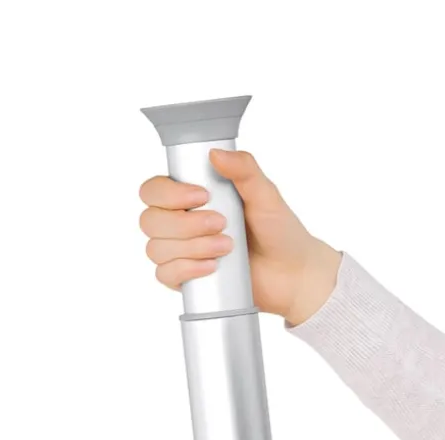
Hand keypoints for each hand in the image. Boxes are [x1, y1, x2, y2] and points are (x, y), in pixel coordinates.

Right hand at [139, 149, 341, 326]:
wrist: (294, 274)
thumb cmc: (280, 232)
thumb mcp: (267, 195)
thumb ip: (245, 169)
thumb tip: (216, 153)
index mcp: (191, 197)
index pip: (153, 190)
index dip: (168, 193)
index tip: (202, 196)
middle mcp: (181, 223)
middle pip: (150, 220)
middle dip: (184, 224)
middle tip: (222, 224)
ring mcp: (182, 253)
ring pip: (156, 249)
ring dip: (190, 248)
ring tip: (226, 248)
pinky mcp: (188, 279)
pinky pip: (165, 275)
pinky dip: (185, 270)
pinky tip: (210, 267)